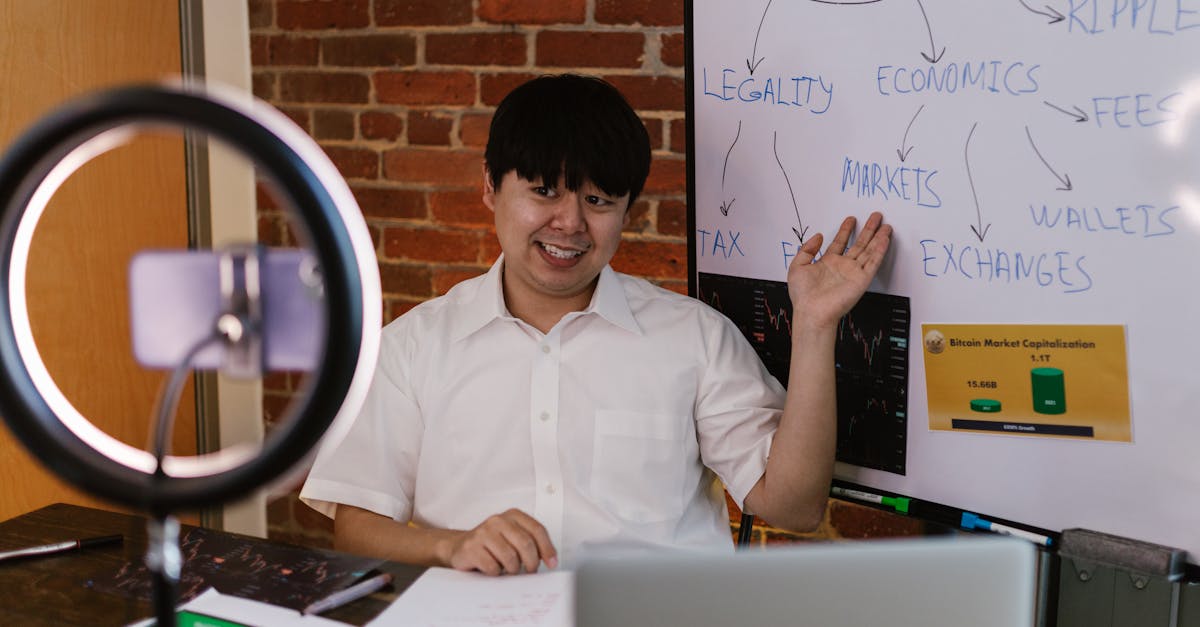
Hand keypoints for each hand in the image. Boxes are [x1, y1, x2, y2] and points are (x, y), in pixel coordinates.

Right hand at [441, 509, 557, 575]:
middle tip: (529, 570)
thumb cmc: (492, 544)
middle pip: (526, 544)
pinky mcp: (472, 547)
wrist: (460, 547)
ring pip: (510, 558)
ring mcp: (483, 532)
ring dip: (512, 569)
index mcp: (513, 515)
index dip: (547, 549)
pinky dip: (496, 573)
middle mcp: (498, 520)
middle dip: (531, 563)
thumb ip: (531, 543)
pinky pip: (493, 567)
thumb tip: (550, 560)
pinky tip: (493, 568)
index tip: (552, 562)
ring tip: (507, 568)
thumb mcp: (513, 537)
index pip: (537, 530)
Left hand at [787, 211, 891, 330]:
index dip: (845, 230)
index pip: (840, 242)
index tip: (851, 219)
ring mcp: (854, 272)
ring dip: (878, 237)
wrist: (812, 312)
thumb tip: (818, 235)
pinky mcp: (862, 280)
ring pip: (869, 250)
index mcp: (827, 263)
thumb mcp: (798, 266)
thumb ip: (807, 249)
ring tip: (885, 225)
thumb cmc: (803, 295)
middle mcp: (842, 266)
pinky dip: (880, 250)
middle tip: (876, 216)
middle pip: (859, 244)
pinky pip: (873, 262)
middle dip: (868, 229)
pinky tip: (885, 239)